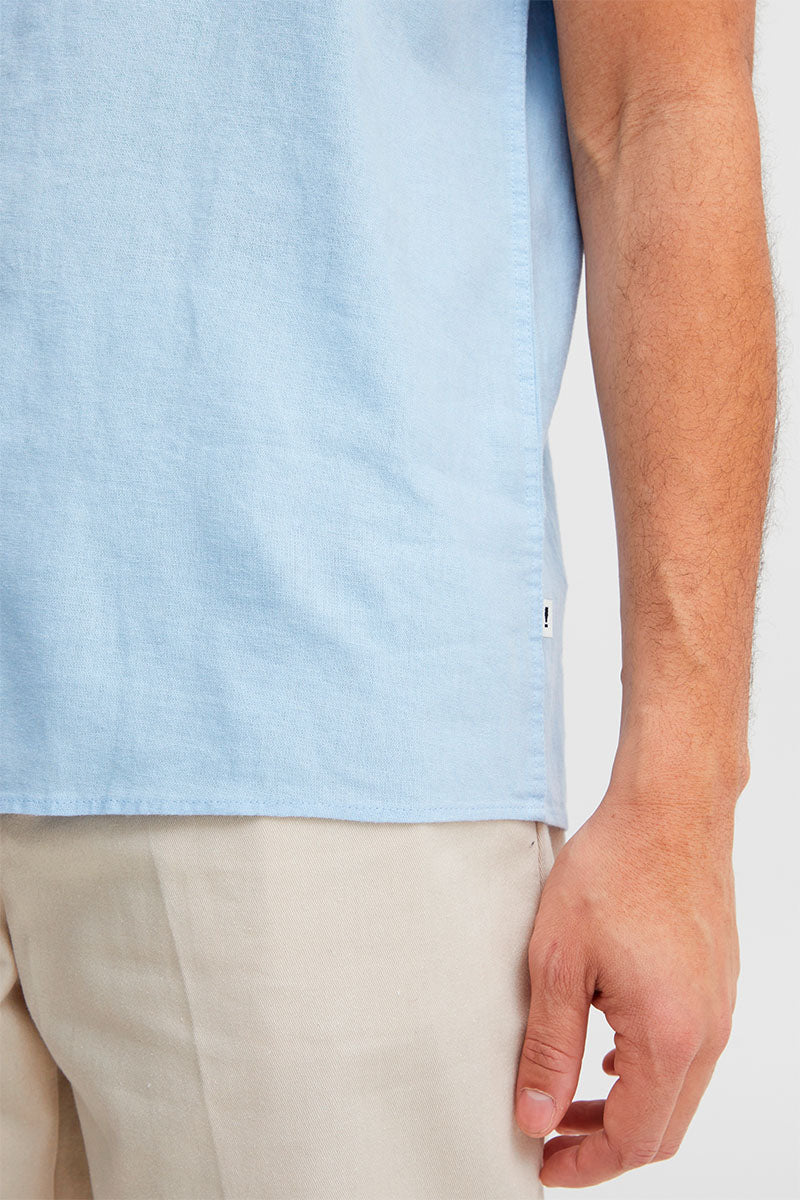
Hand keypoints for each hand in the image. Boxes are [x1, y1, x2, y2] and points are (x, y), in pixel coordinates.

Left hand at [514, 768, 740, 1187]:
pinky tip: (607, 1049)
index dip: (585, 1163)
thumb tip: (534, 1117)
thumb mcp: (557, 961)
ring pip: (678, 1090)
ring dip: (626, 1105)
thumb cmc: (613, 870)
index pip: (635, 1140)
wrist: (669, 808)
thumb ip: (547, 1047)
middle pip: (663, 1127)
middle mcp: (707, 1031)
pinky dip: (648, 1069)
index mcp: (670, 1036)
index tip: (542, 1165)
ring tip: (568, 1095)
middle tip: (550, 1136)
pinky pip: (689, 1050)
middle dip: (604, 1142)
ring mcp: (719, 1005)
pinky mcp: (717, 981)